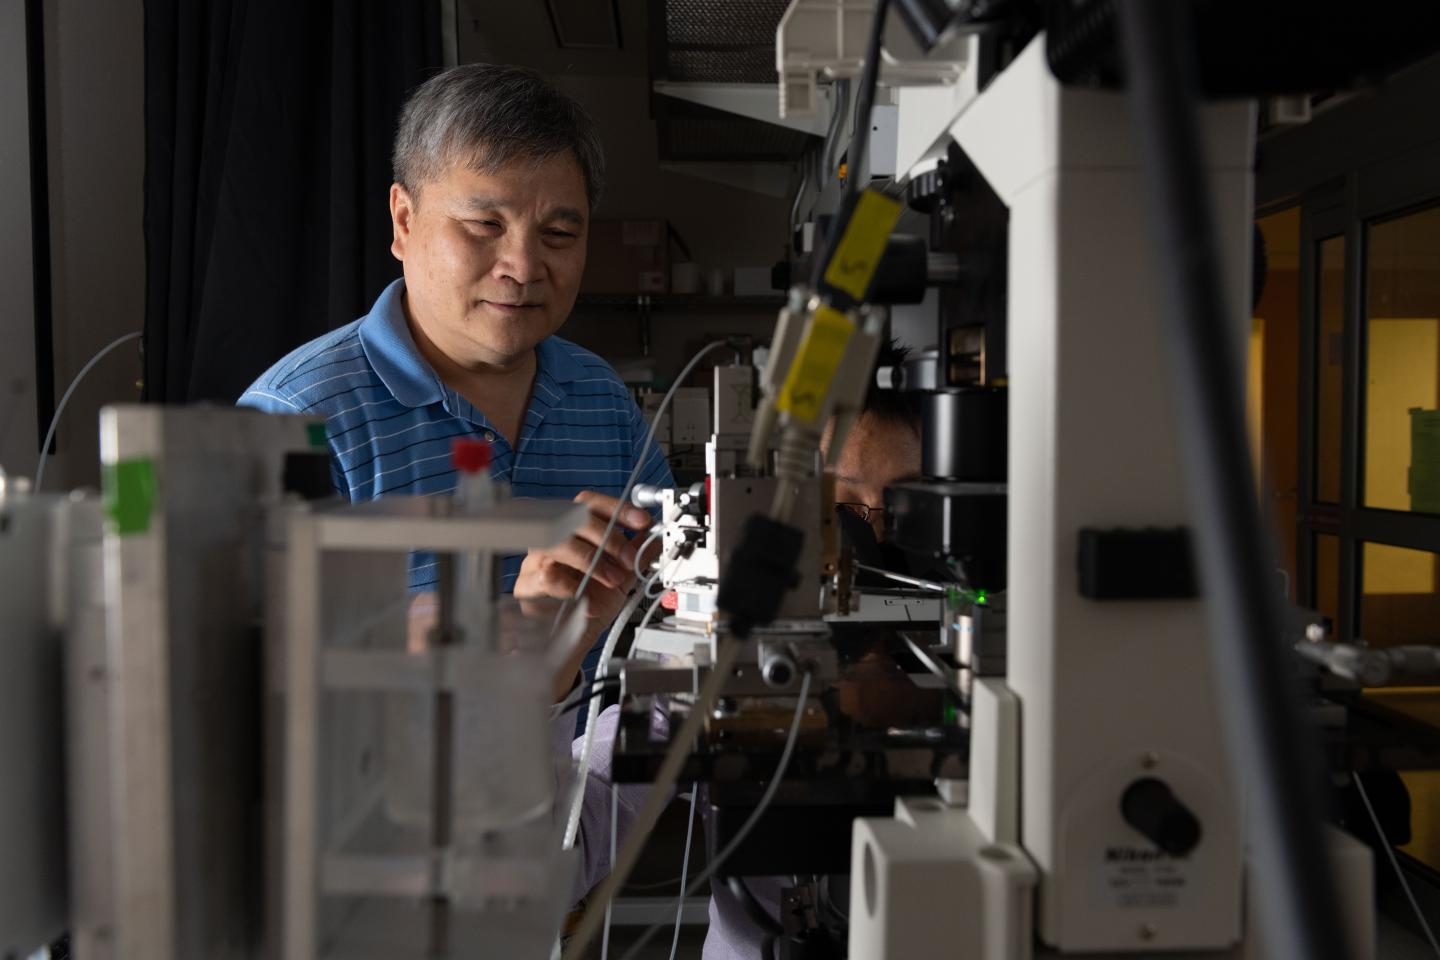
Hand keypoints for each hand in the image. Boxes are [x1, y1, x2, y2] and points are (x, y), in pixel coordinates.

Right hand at [513, 491, 661, 698]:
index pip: (590, 505)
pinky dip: (571, 589)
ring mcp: (535, 561)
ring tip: (611, 580)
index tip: (642, 521)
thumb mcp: (622, 578)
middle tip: (629, 559)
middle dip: (608, 537)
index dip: (617, 509)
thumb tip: (658, 536)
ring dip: (591, 561)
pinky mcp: (526, 586)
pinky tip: (587, 602)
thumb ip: (637, 556)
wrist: (571, 640)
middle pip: (573, 518)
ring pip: (556, 543)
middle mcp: (552, 540)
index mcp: (574, 532)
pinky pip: (545, 577)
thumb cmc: (590, 604)